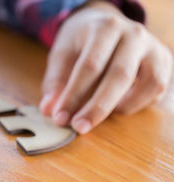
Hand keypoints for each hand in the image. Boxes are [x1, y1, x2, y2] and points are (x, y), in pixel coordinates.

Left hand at [40, 1, 172, 133]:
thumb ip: (55, 83)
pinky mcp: (163, 62)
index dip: (74, 95)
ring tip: (98, 115)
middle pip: (120, 76)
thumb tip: (49, 111)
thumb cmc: (80, 43)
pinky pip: (157, 89)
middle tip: (78, 127)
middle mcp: (133, 34)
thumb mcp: (61, 56)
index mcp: (104, 28)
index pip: (90, 66)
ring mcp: (153, 48)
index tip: (60, 117)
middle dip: (97, 107)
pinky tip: (116, 108)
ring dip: (122, 107)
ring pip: (149, 83)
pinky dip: (138, 104)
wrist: (104, 24)